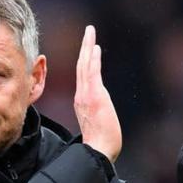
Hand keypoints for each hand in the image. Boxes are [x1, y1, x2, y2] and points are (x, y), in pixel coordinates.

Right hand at [75, 25, 121, 162]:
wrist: (98, 151)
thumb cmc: (100, 143)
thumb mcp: (97, 123)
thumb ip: (96, 114)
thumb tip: (99, 112)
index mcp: (82, 101)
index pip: (83, 76)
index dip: (84, 60)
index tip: (89, 47)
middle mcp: (82, 95)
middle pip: (81, 66)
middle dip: (85, 47)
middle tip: (89, 30)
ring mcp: (87, 95)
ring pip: (85, 65)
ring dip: (88, 47)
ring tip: (90, 32)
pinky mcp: (95, 96)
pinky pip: (92, 73)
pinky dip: (93, 59)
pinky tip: (95, 47)